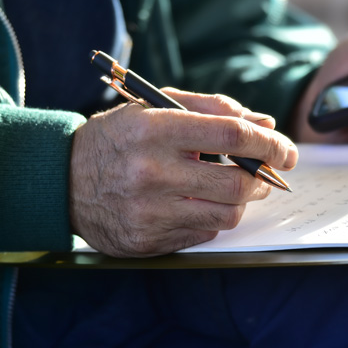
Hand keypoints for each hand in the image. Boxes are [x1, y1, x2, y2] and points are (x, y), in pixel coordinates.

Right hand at [68, 88, 297, 256]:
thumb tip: (264, 125)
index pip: (230, 135)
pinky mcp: (147, 240)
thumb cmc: (117, 137)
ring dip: (242, 200)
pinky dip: (213, 216)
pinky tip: (200, 203)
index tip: (286, 148)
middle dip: (262, 177)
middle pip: (236, 183)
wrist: (62, 180)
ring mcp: (148, 211)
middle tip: (264, 172)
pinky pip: (203, 232)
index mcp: (154, 130)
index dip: (269, 143)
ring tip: (233, 187)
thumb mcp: (155, 106)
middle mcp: (151, 173)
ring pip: (226, 214)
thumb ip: (211, 109)